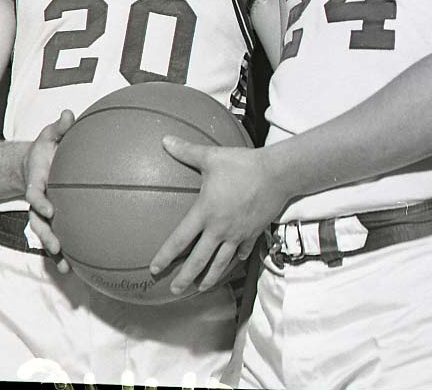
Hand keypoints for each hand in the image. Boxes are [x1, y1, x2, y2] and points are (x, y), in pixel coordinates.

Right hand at [23, 110, 73, 271]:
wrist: (31, 165)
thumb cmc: (45, 148)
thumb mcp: (49, 135)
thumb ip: (59, 126)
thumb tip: (69, 113)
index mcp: (36, 182)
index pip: (35, 195)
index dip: (40, 202)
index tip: (49, 210)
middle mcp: (38, 201)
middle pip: (37, 222)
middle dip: (46, 235)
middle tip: (56, 247)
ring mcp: (42, 213)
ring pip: (45, 234)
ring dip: (53, 250)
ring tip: (65, 268)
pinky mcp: (51, 219)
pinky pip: (56, 236)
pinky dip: (62, 253)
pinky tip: (73, 268)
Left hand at [149, 137, 285, 296]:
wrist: (276, 174)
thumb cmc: (242, 165)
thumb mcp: (212, 157)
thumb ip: (186, 151)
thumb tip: (165, 140)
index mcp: (205, 213)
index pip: (180, 240)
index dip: (166, 256)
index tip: (155, 269)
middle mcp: (219, 229)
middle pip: (198, 260)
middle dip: (185, 278)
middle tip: (174, 290)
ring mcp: (237, 235)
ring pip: (220, 263)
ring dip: (209, 278)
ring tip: (200, 288)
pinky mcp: (253, 234)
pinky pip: (242, 252)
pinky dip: (235, 260)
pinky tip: (232, 264)